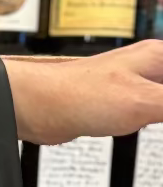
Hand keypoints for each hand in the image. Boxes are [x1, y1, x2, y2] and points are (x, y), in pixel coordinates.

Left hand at [5, 41, 162, 144]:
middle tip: (156, 120)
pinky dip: (156, 121)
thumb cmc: (80, 96)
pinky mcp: (119, 105)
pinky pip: (150, 111)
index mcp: (161, 57)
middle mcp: (150, 67)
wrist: (37, 107)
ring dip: (162, 114)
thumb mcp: (144, 103)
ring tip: (150, 123)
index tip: (161, 116)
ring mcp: (134, 85)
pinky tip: (151, 128)